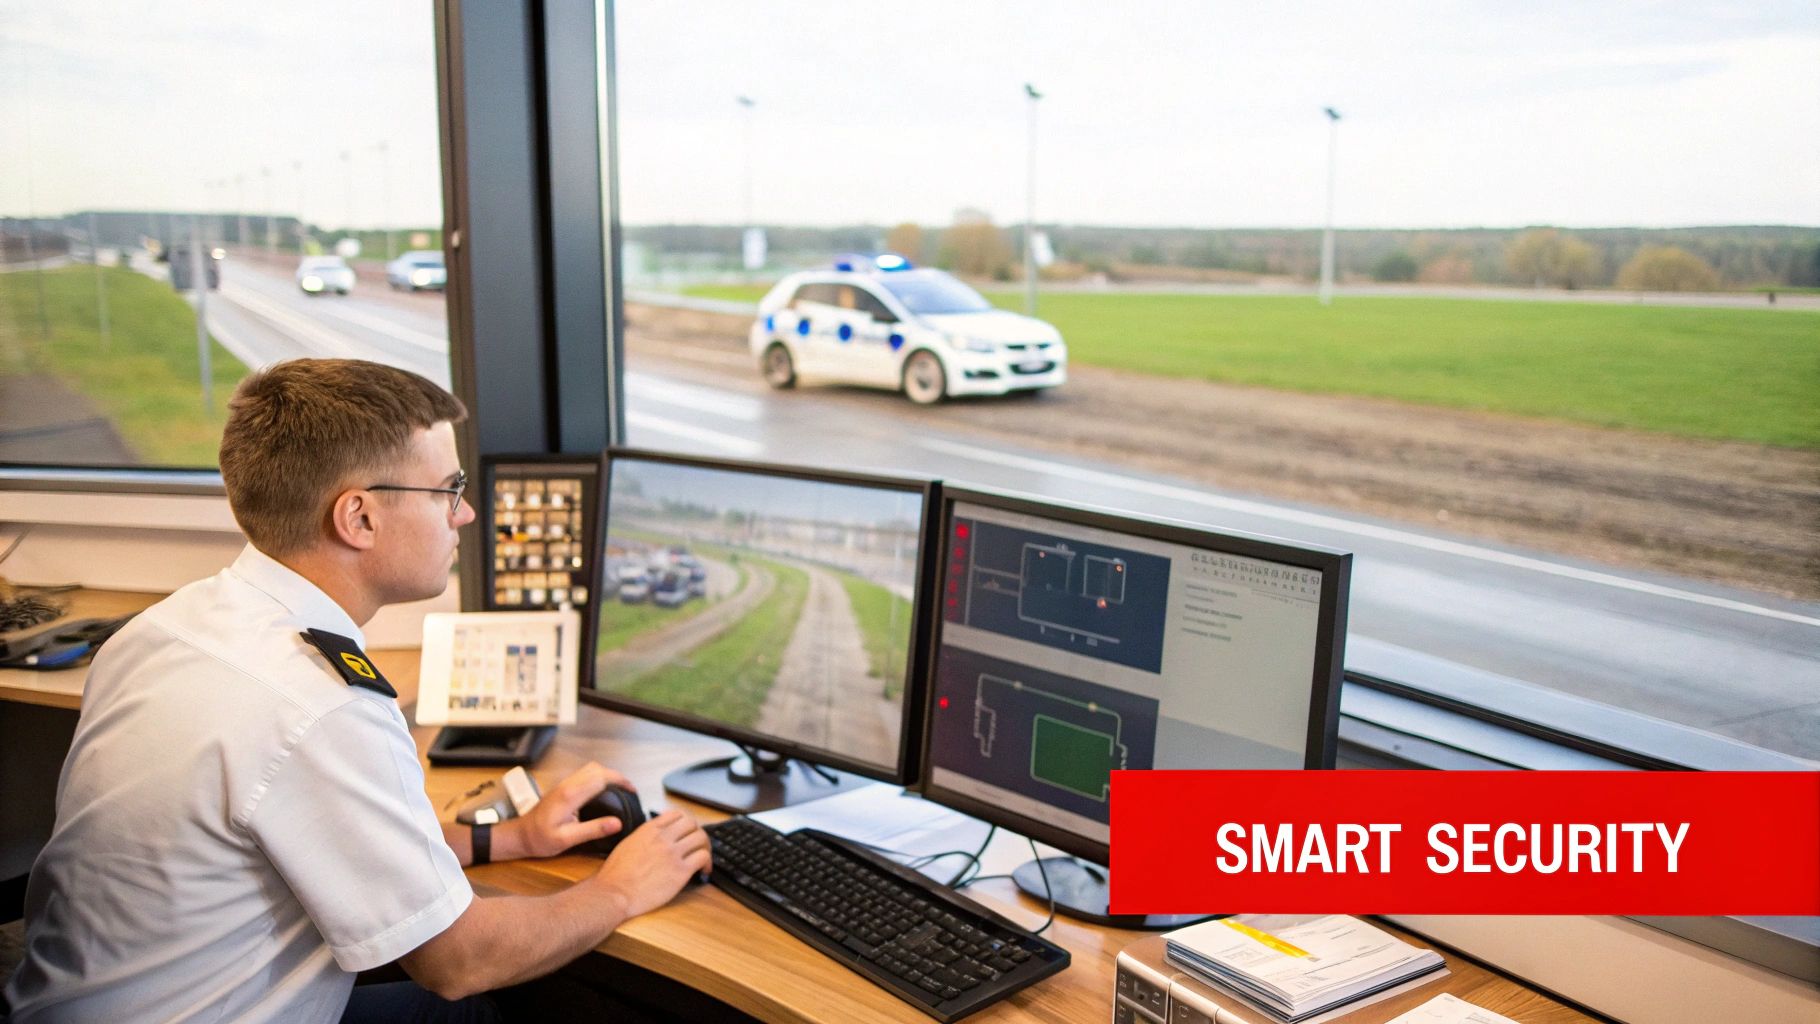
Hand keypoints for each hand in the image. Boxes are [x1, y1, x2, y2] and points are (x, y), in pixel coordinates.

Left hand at [508, 762, 631, 859]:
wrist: (519, 835)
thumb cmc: (540, 839)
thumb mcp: (567, 839)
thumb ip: (593, 830)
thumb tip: (618, 822)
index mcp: (570, 795)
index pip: (600, 778)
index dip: (620, 781)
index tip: (633, 791)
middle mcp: (568, 784)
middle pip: (597, 769)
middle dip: (616, 776)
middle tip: (629, 791)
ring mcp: (564, 784)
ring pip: (590, 769)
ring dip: (607, 775)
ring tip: (620, 790)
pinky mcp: (563, 787)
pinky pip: (584, 775)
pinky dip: (599, 778)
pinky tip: (604, 791)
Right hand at [591, 809, 712, 919]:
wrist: (614, 893)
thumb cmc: (616, 874)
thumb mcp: (628, 843)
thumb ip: (645, 836)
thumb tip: (657, 836)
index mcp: (649, 830)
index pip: (677, 814)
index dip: (685, 822)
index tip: (687, 831)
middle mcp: (663, 838)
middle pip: (692, 824)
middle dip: (697, 833)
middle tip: (697, 845)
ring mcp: (673, 853)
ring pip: (701, 838)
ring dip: (705, 847)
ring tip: (703, 857)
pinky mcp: (680, 871)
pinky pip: (703, 857)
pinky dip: (707, 862)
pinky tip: (704, 870)